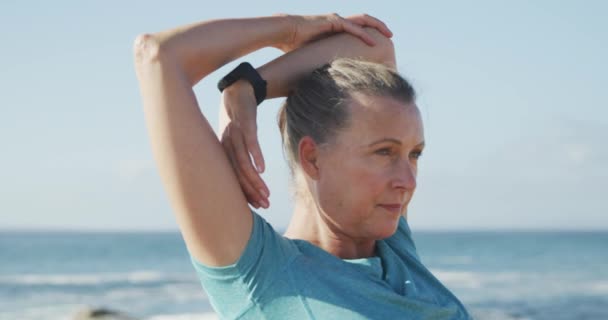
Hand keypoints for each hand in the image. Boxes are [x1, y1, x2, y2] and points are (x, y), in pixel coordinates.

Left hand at [220, 81, 269, 208]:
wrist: (239, 88)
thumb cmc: (238, 116)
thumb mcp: (237, 137)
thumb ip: (240, 154)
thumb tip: (250, 172)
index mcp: (223, 151)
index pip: (233, 177)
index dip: (245, 193)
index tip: (257, 207)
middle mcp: (226, 145)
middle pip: (237, 173)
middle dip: (251, 191)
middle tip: (265, 205)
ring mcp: (234, 134)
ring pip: (243, 161)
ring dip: (254, 179)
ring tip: (265, 193)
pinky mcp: (245, 123)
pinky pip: (250, 142)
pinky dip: (255, 156)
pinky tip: (262, 169)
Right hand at [276, 13, 392, 51]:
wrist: (284, 32)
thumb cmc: (294, 44)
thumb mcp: (313, 54)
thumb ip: (322, 61)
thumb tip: (324, 78)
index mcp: (334, 27)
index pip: (357, 27)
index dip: (369, 32)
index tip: (379, 41)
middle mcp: (338, 20)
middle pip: (364, 21)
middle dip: (379, 26)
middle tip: (390, 36)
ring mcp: (336, 19)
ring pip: (363, 21)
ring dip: (377, 27)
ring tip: (389, 36)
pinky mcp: (333, 21)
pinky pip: (353, 27)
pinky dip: (365, 35)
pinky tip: (374, 42)